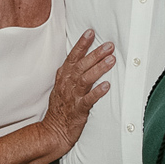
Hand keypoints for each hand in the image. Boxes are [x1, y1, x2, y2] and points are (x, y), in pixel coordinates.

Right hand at [41, 30, 113, 154]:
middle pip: (81, 65)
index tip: (90, 32)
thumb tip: (85, 58)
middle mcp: (67, 84)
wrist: (52, 132)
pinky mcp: (78, 110)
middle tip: (109, 45)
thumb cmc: (61, 108)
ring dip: (99, 69)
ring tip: (111, 60)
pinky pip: (88, 100)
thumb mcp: (62, 86)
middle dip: (95, 54)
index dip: (81, 44)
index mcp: (63, 77)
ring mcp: (72, 97)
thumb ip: (72, 72)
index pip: (72, 57)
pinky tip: (107, 86)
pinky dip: (97, 92)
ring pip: (85, 79)